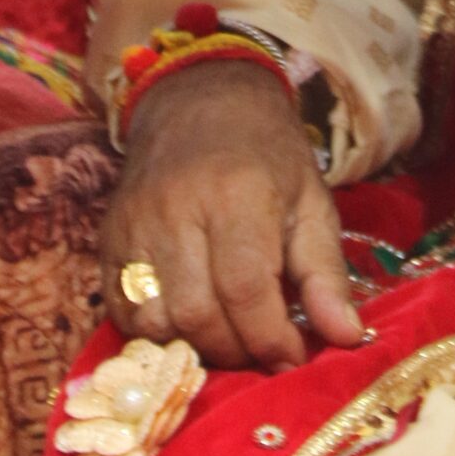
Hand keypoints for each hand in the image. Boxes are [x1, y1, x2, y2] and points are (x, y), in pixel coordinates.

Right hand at [99, 60, 360, 369]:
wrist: (200, 97)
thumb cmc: (267, 153)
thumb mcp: (312, 200)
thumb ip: (326, 273)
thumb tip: (347, 339)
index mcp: (238, 194)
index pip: (247, 291)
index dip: (271, 340)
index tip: (292, 358)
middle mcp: (178, 209)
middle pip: (198, 315)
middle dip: (235, 351)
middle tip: (260, 349)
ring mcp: (135, 225)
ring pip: (155, 322)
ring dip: (194, 347)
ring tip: (227, 337)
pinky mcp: (108, 239)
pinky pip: (122, 312)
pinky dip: (156, 334)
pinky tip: (189, 323)